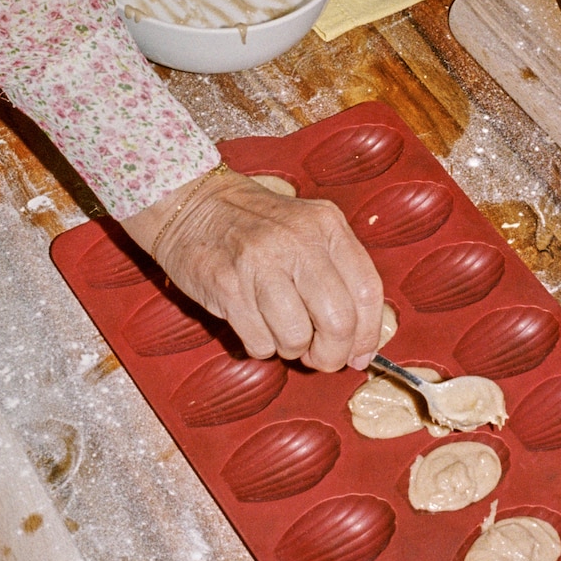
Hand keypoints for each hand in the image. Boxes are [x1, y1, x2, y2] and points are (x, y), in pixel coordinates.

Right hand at [122, 168, 384, 371]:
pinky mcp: (226, 286)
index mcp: (326, 226)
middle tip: (319, 356)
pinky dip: (260, 345)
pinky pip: (260, 342)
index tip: (358, 354)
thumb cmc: (256, 225)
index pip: (368, 292)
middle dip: (332, 354)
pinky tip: (252, 321)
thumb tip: (360, 343)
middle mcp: (298, 241)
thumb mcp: (307, 230)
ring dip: (291, 349)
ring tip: (278, 328)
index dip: (368, 334)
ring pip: (297, 339)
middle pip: (339, 322)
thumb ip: (339, 275)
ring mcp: (260, 263)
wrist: (192, 204)